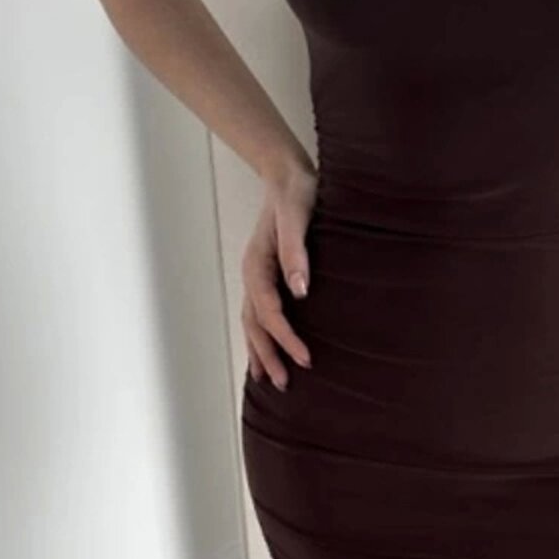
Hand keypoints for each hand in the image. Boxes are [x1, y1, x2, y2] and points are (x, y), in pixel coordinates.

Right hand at [242, 161, 317, 389]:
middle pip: (255, 324)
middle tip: (286, 384)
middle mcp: (252, 274)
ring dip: (261, 351)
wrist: (287, 174)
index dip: (286, 338)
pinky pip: (259, 313)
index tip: (306, 359)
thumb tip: (301, 291)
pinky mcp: (267, 275)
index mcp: (257, 264)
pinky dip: (262, 336)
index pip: (269, 312)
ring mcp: (256, 276)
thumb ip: (297, 252)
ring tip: (271, 380)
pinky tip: (270, 351)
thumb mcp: (298, 216)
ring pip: (252, 322)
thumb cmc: (296, 192)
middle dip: (268, 355)